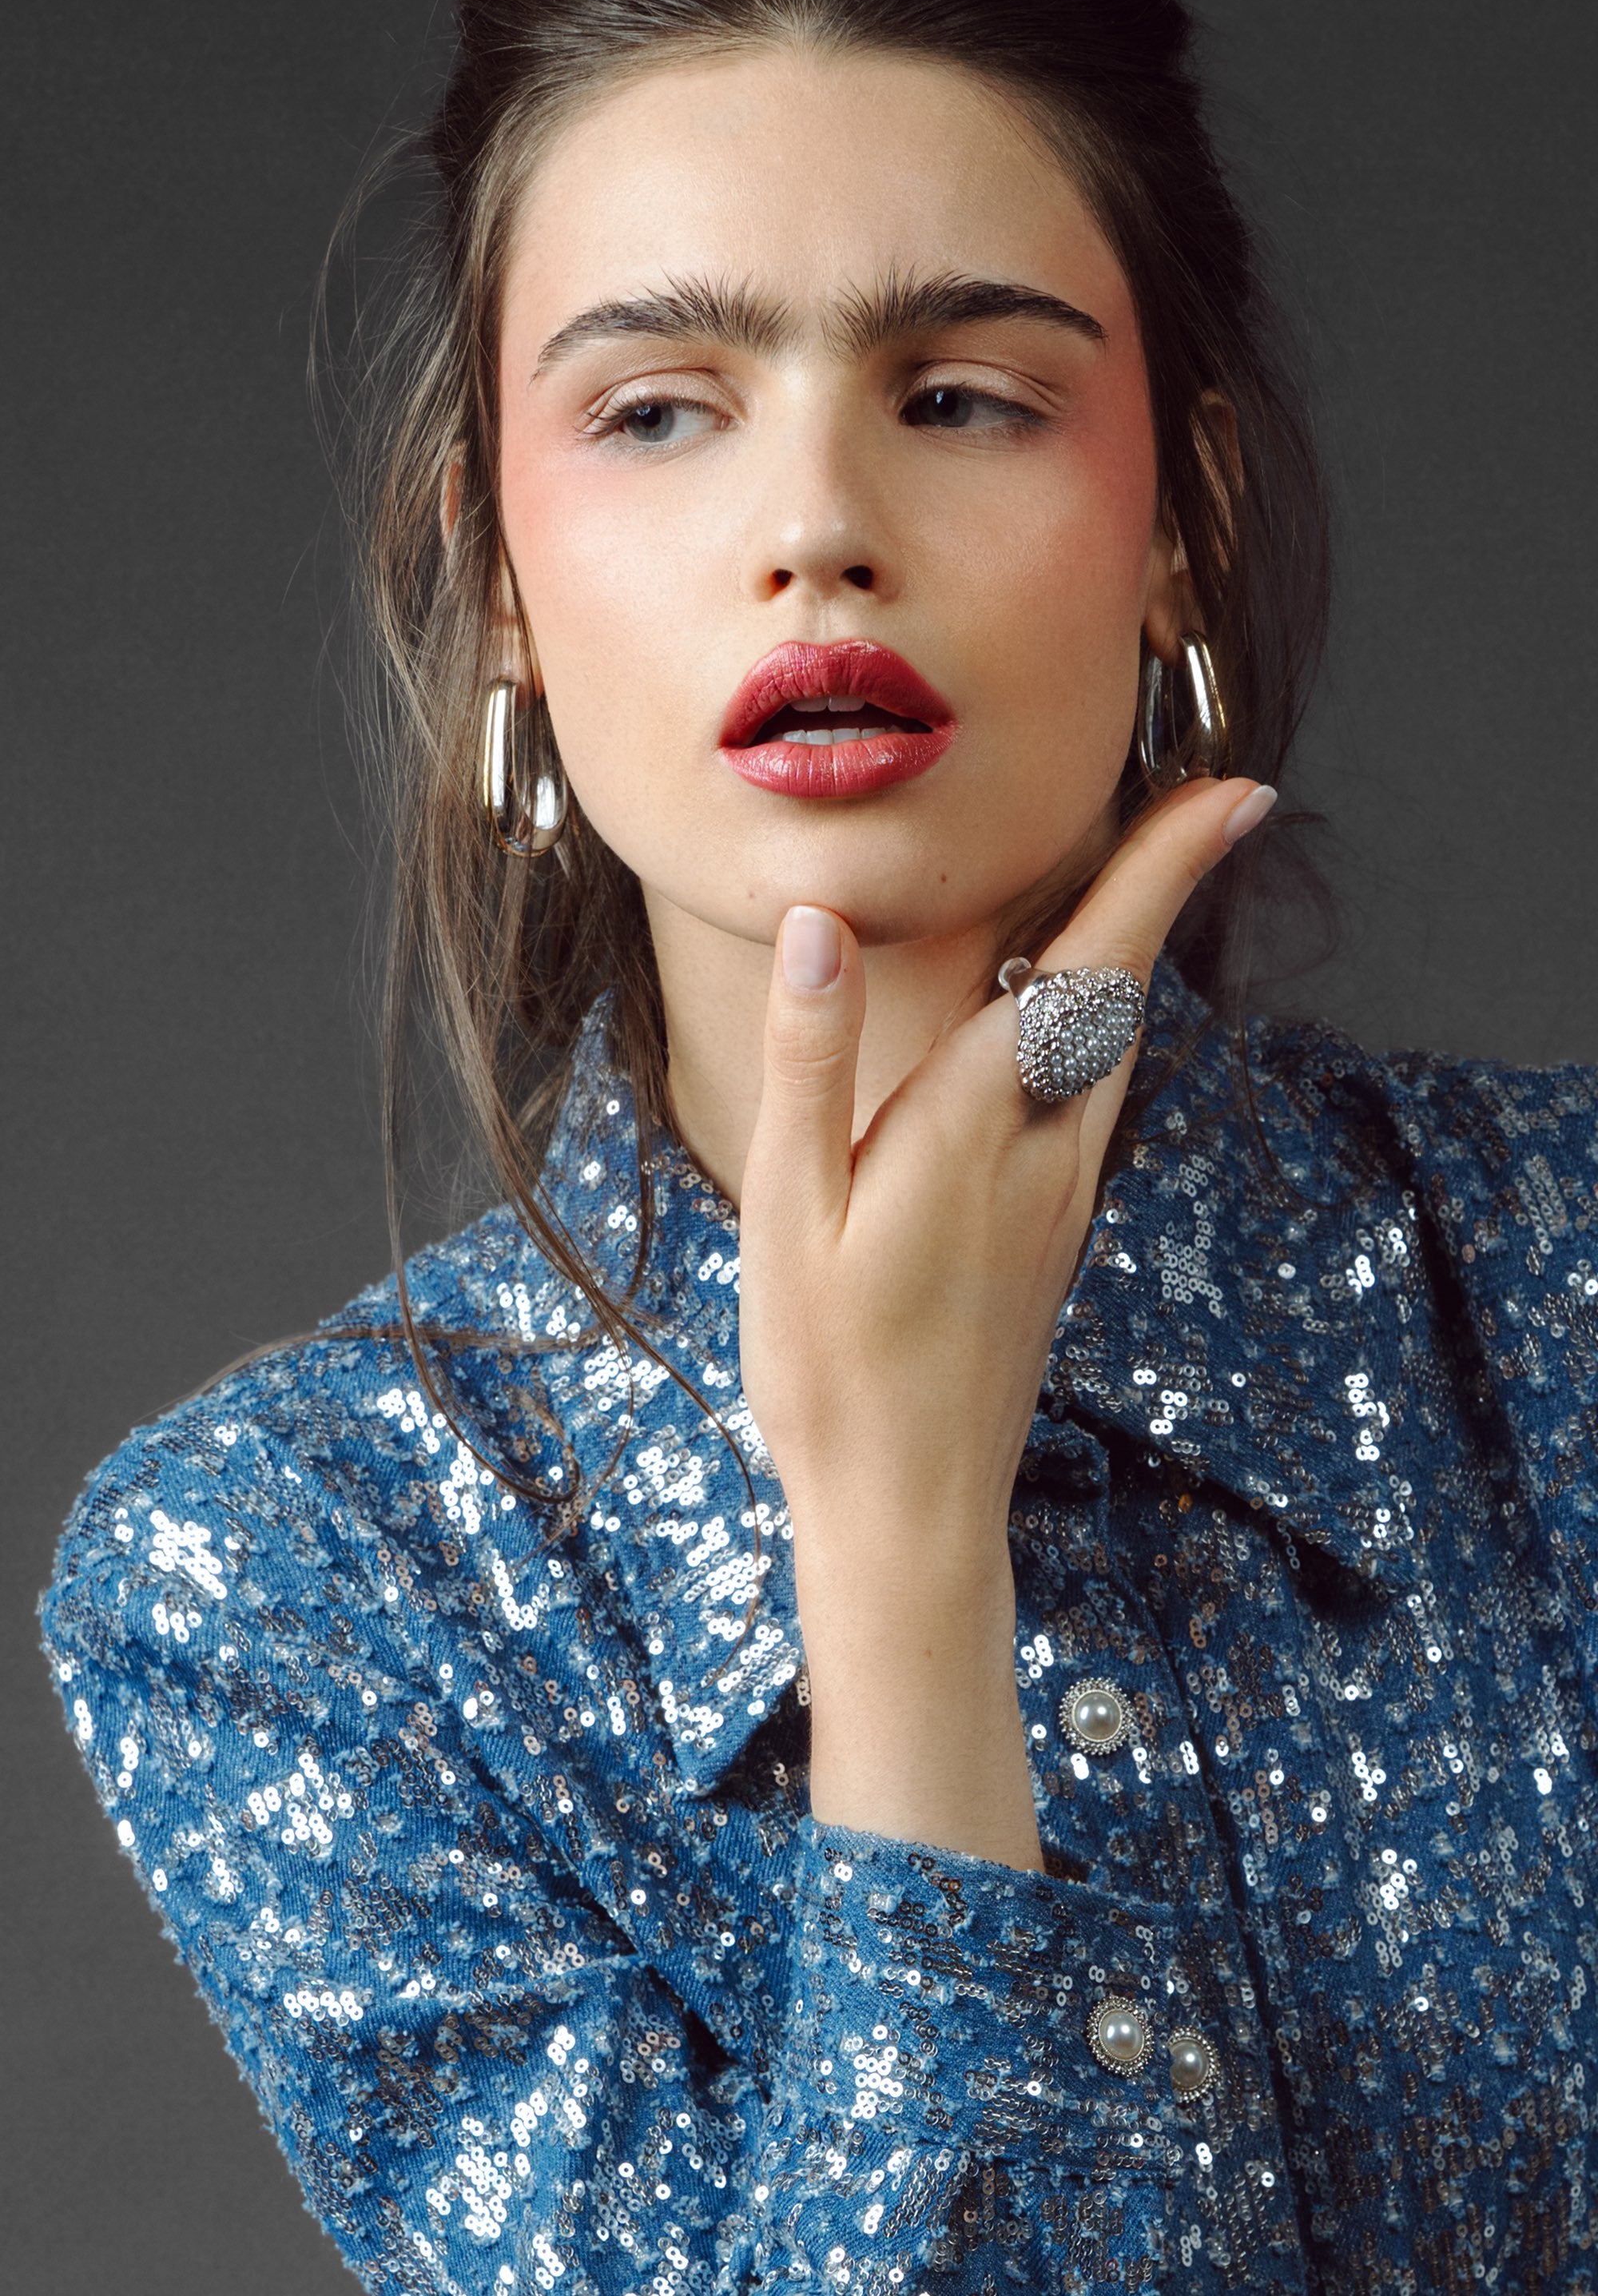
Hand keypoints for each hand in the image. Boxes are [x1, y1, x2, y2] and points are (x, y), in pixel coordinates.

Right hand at [737, 773, 1275, 1867]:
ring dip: (1130, 955)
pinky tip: (1061, 1019)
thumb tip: (819, 926)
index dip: (1163, 872)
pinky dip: (1092, 1024)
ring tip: (1132, 877)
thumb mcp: (789, 1210)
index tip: (1235, 795)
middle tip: (1199, 800)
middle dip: (1159, 887)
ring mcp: (1061, 1194)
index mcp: (978, 1124)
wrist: (910, 1507)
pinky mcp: (1053, 1231)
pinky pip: (1090, 1095)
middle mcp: (1045, 1147)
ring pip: (1114, 1046)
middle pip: (1122, 990)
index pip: (1089, 964)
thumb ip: (811, 1060)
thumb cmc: (831, 1368)